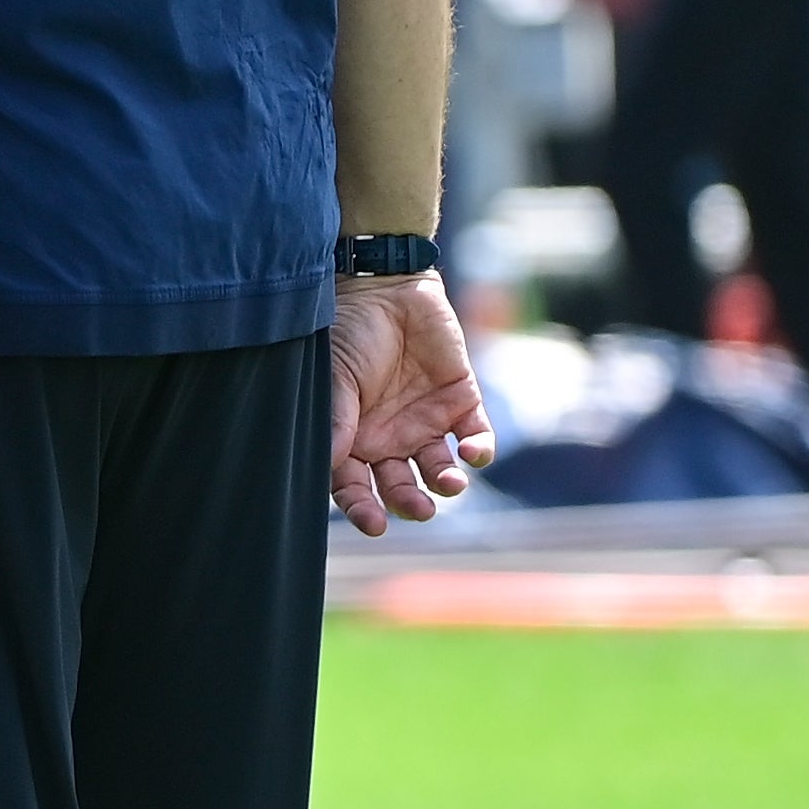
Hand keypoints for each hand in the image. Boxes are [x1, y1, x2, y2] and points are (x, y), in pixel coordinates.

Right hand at [329, 272, 496, 536]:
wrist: (387, 285)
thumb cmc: (350, 331)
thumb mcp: (335, 377)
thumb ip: (338, 421)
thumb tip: (328, 466)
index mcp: (354, 438)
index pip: (356, 486)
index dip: (363, 508)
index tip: (374, 523)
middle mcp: (390, 438)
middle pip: (401, 487)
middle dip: (410, 503)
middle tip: (419, 508)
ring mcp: (427, 422)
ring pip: (440, 471)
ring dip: (446, 483)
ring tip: (449, 482)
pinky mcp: (461, 403)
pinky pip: (475, 438)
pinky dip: (479, 450)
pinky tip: (473, 452)